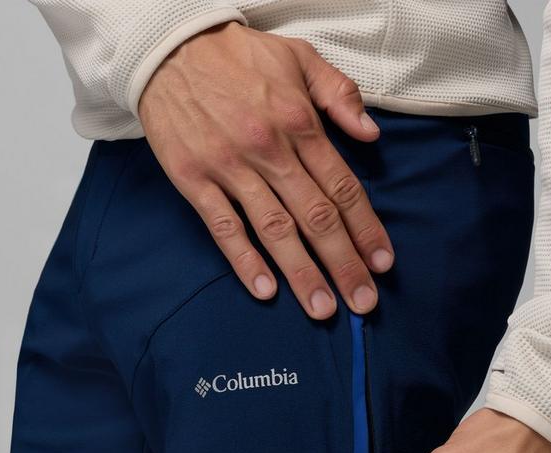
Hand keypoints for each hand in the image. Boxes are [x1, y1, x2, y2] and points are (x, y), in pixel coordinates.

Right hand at [139, 21, 393, 319]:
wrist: (168, 46)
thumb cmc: (238, 56)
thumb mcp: (300, 57)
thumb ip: (340, 95)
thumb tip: (372, 134)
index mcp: (301, 123)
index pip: (343, 188)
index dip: (367, 229)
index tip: (382, 264)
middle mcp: (270, 150)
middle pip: (317, 218)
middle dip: (344, 264)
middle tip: (363, 303)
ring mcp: (231, 167)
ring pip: (275, 230)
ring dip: (301, 273)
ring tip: (322, 309)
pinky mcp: (194, 179)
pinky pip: (223, 227)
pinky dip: (244, 260)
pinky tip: (264, 290)